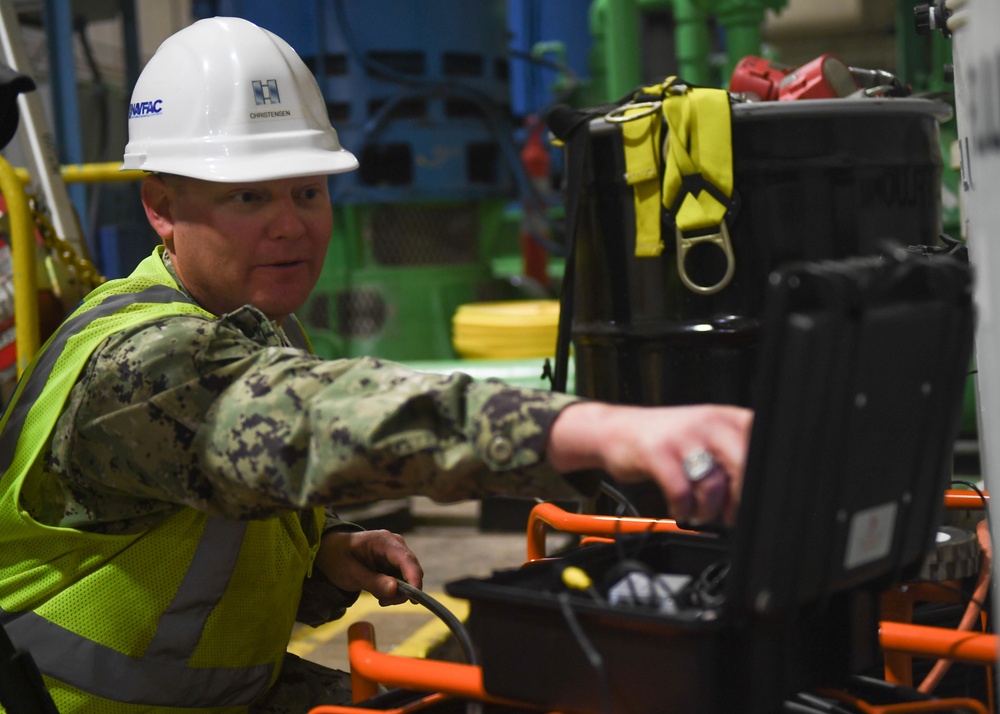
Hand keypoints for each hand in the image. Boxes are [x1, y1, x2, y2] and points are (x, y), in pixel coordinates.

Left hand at [314, 529, 423, 606]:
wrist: (331, 552)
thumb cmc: (338, 558)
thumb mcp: (351, 574)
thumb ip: (373, 581)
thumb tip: (395, 589)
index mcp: (384, 541)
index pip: (406, 559)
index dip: (414, 578)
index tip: (414, 599)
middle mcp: (395, 545)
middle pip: (411, 570)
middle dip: (402, 590)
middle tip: (383, 602)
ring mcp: (396, 553)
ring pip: (408, 577)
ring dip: (397, 592)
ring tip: (379, 598)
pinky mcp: (395, 563)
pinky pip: (402, 579)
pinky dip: (394, 590)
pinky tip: (380, 593)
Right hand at [546, 402, 752, 525]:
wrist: (616, 430)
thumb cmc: (666, 439)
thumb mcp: (705, 436)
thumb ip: (733, 454)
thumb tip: (757, 492)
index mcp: (725, 417)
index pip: (761, 446)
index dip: (761, 479)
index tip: (753, 500)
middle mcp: (708, 422)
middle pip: (743, 466)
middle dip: (739, 500)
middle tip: (730, 515)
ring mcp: (682, 436)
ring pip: (712, 484)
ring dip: (709, 510)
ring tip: (700, 514)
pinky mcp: (657, 452)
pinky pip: (681, 492)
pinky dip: (683, 510)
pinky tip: (680, 510)